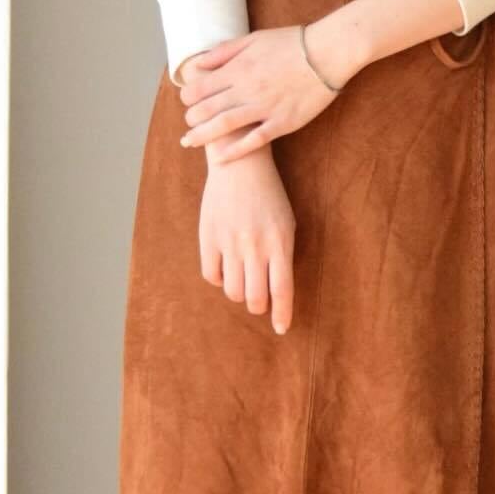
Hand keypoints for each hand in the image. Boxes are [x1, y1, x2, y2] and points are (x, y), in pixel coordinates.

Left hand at [177, 24, 345, 164]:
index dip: (187, 96)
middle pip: (207, 109)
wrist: (328, 52)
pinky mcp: (283, 122)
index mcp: (238, 68)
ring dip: (203, 136)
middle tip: (188, 123)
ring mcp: (265, 107)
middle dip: (191, 118)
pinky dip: (235, 151)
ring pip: (225, 126)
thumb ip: (224, 52)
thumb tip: (198, 64)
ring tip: (189, 142)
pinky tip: (221, 157)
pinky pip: (255, 140)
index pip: (199, 87)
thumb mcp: (253, 39)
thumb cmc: (291, 43)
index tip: (187, 101)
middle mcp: (247, 89)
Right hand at [199, 145, 295, 334]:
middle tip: (259, 300)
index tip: (282, 329)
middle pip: (256, 298)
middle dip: (259, 306)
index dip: (282, 314)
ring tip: (242, 279)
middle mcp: (255, 246)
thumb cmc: (269, 196)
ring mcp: (230, 243)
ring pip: (233, 291)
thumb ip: (281, 257)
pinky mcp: (208, 237)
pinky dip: (219, 279)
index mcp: (280, 243)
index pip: (282, 290)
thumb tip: (275, 293)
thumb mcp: (286, 223)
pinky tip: (225, 267)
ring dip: (240, 293)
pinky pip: (212, 276)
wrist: (240, 164)